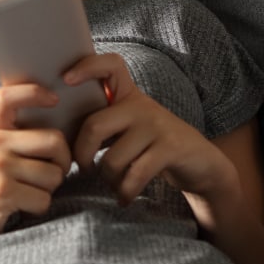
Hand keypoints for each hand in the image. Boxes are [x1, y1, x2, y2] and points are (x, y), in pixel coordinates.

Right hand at [0, 82, 73, 241]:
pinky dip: (39, 207)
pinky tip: (20, 207)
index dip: (33, 92)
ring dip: (49, 189)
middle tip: (51, 174)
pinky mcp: (2, 192)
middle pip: (54, 140)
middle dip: (62, 163)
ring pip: (54, 174)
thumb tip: (59, 125)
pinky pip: (44, 198)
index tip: (54, 99)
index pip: (7, 97)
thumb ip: (14, 137)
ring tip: (27, 193)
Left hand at [66, 52, 239, 207]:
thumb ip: (104, 123)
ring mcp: (158, 126)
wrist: (202, 163)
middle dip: (82, 155)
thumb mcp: (130, 127)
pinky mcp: (170, 148)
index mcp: (129, 96)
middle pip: (95, 125)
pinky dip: (125, 192)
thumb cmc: (154, 147)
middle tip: (85, 168)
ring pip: (112, 158)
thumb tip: (61, 136)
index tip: (66, 80)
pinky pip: (134, 175)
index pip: (111, 65)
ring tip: (114, 185)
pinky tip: (125, 198)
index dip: (87, 66)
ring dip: (108, 180)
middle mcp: (143, 106)